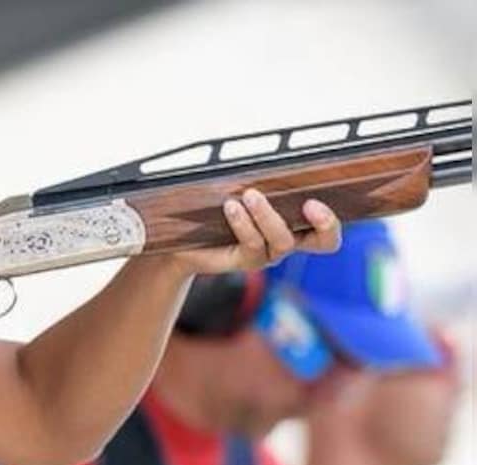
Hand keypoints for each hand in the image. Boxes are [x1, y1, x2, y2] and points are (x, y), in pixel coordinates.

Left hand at [171, 189, 341, 274]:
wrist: (187, 236)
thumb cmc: (219, 206)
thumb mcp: (242, 186)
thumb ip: (262, 176)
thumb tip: (271, 149)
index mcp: (298, 221)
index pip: (329, 226)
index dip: (331, 219)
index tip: (314, 201)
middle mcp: (288, 240)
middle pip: (325, 241)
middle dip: (324, 224)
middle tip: (310, 204)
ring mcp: (269, 254)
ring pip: (283, 240)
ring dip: (268, 215)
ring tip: (249, 196)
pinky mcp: (247, 261)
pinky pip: (253, 245)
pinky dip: (244, 224)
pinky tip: (231, 207)